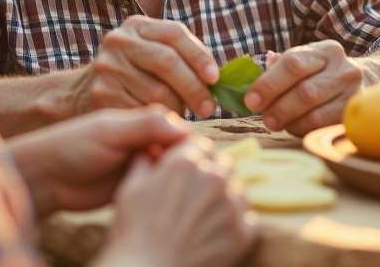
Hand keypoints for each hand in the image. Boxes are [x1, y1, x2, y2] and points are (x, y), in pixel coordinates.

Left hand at [7, 105, 190, 214]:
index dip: (192, 145)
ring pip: (172, 175)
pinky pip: (158, 193)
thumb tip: (184, 127)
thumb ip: (145, 125)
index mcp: (143, 123)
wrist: (45, 177)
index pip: (181, 131)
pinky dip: (164, 198)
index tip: (200, 160)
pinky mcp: (135, 188)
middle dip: (187, 167)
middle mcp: (146, 143)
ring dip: (177, 184)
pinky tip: (164, 205)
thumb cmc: (72, 145)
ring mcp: (141, 166)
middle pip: (180, 154)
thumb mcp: (109, 130)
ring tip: (177, 196)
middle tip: (188, 183)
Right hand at [77, 15, 219, 118]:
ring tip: (183, 114)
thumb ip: (180, 55)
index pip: (175, 33)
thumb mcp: (149, 52)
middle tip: (210, 108)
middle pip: (167, 62)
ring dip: (178, 107)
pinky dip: (158, 119)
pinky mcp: (102, 95)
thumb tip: (220, 78)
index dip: (199, 56)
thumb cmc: (131, 74)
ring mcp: (108, 67)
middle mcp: (120, 41)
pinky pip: (143, 111)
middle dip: (194, 87)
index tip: (215, 78)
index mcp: (137, 25)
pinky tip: (162, 122)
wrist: (79, 94)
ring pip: (158, 92)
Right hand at [94, 139, 257, 266]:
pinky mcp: (242, 233)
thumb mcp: (129, 188)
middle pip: (222, 162)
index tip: (186, 170)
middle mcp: (212, 178)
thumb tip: (151, 150)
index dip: (192, 156)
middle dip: (211, 173)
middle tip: (194, 193)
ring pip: (238, 188)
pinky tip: (218, 230)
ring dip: (225, 196)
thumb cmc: (133, 231)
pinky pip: (250, 218)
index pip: (201, 144)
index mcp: (185, 162)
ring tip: (204, 214)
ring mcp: (230, 206)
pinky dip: (238, 223)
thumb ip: (145, 161)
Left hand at [243, 41, 362, 134]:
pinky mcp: (354, 115)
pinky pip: (323, 127)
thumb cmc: (323, 72)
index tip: (251, 100)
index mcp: (325, 50)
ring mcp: (352, 93)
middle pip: (304, 92)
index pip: (293, 63)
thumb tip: (256, 78)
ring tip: (275, 123)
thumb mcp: (306, 60)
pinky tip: (294, 126)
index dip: (268, 84)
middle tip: (264, 117)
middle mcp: (343, 68)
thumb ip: (280, 67)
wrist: (365, 81)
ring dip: (289, 121)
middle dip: (278, 107)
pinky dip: (302, 129)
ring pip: (314, 113)